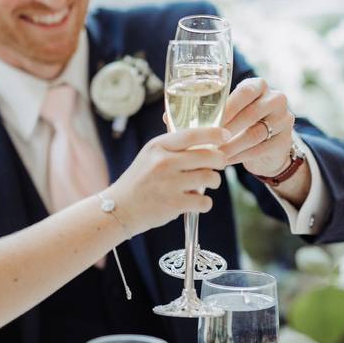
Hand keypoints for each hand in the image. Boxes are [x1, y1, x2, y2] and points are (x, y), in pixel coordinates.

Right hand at [109, 127, 228, 233]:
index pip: (193, 134)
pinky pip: (204, 201)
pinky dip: (204, 203)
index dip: (214, 133)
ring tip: (206, 185)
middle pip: (208, 156)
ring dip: (214, 182)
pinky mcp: (173, 204)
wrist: (118, 209)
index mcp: (158, 146)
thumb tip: (204, 140)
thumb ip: (173, 147)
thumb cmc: (139, 181)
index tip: (225, 135)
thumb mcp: (150, 156)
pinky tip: (196, 202)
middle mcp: (164, 161)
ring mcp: (169, 183)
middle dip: (220, 161)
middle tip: (219, 165)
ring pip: (210, 178)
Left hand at [220, 78, 294, 177]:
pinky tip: (226, 160)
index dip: (229, 107)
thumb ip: (223, 109)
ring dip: (233, 145)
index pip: (245, 92)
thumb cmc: (244, 123)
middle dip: (229, 127)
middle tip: (211, 139)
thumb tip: (197, 118)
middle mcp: (276, 99)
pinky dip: (240, 156)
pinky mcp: (285, 141)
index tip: (213, 120)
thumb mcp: (236, 110)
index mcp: (260, 86)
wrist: (269, 146)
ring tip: (216, 152)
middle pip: (251, 113)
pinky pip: (260, 149)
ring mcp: (284, 120)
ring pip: (255, 134)